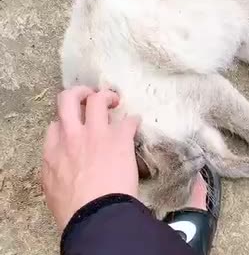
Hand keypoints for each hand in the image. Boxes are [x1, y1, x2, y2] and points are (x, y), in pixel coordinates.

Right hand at [41, 86, 139, 229]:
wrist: (97, 214)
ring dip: (107, 96)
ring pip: (97, 100)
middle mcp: (72, 136)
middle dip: (79, 93)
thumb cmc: (75, 211)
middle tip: (89, 96)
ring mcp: (96, 134)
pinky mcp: (119, 138)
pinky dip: (134, 120)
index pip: (55, 125)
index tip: (75, 127)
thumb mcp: (53, 191)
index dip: (66, 123)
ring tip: (115, 100)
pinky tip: (137, 123)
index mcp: (53, 152)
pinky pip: (129, 120)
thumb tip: (61, 170)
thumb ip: (55, 173)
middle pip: (68, 100)